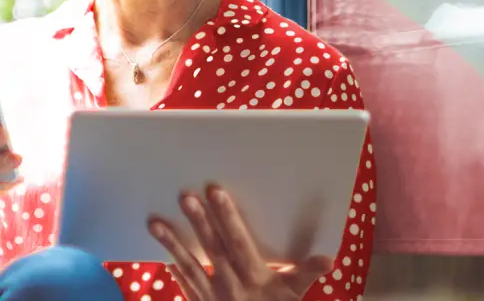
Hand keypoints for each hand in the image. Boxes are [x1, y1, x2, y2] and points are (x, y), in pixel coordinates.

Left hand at [148, 185, 332, 300]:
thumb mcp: (297, 298)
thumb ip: (307, 276)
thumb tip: (328, 259)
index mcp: (255, 278)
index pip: (239, 242)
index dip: (227, 217)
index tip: (215, 192)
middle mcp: (231, 286)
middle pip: (212, 249)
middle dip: (198, 223)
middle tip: (184, 196)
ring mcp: (213, 298)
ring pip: (190, 266)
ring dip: (172, 244)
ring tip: (154, 223)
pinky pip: (186, 287)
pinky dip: (175, 272)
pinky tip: (163, 257)